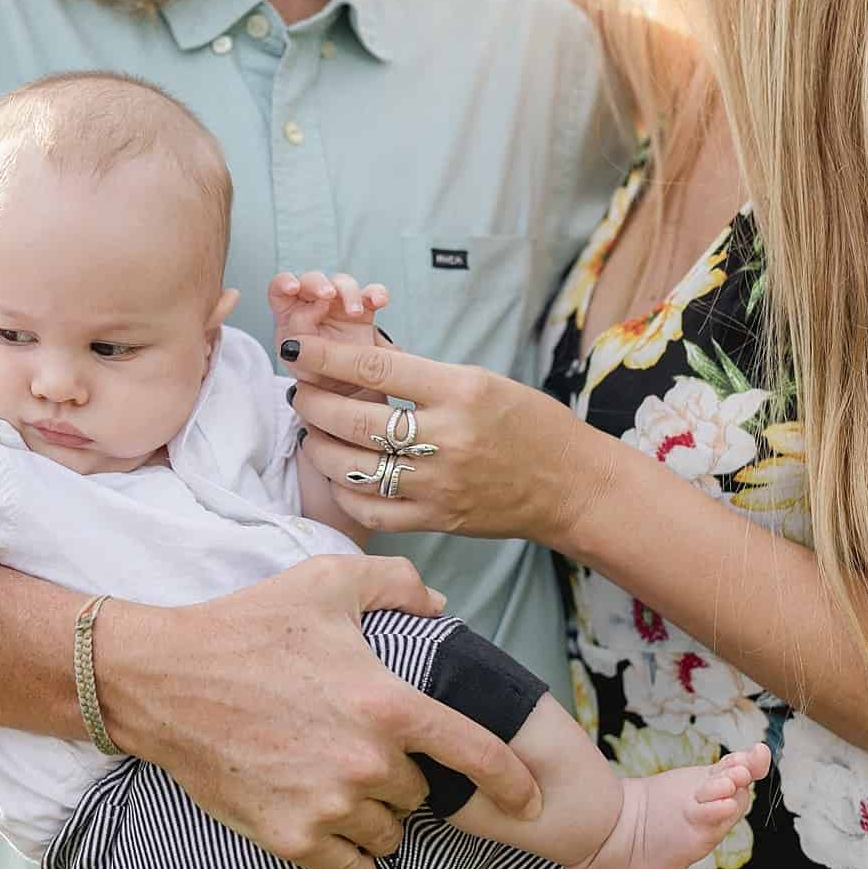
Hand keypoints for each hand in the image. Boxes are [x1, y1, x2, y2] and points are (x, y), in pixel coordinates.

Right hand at [98, 554, 540, 868]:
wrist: (162, 680)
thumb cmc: (246, 626)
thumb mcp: (325, 582)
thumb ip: (395, 584)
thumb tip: (440, 605)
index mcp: (386, 702)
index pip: (477, 753)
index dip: (513, 780)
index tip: (530, 798)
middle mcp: (366, 762)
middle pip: (421, 793)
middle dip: (402, 775)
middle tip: (359, 747)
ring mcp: (328, 806)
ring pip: (388, 833)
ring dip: (376, 816)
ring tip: (336, 780)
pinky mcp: (290, 837)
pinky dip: (348, 853)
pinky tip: (326, 821)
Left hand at [269, 271, 389, 399]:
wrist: (344, 391)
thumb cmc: (315, 374)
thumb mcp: (300, 361)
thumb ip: (300, 334)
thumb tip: (307, 311)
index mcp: (290, 314)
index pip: (280, 289)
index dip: (284, 283)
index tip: (292, 288)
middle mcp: (313, 305)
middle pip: (313, 280)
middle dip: (319, 284)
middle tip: (327, 295)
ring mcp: (339, 306)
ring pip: (342, 283)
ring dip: (348, 292)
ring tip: (354, 311)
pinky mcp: (363, 312)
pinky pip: (371, 294)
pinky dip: (375, 293)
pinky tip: (378, 301)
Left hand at [280, 336, 597, 543]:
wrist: (571, 485)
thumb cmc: (530, 425)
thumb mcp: (482, 381)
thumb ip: (423, 374)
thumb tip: (365, 355)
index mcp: (460, 390)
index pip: (375, 367)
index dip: (326, 357)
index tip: (296, 349)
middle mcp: (447, 438)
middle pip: (356, 419)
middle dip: (313, 402)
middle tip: (299, 392)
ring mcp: (440, 484)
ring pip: (354, 467)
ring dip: (319, 447)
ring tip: (312, 432)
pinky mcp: (438, 519)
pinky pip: (373, 511)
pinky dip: (345, 492)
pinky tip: (338, 475)